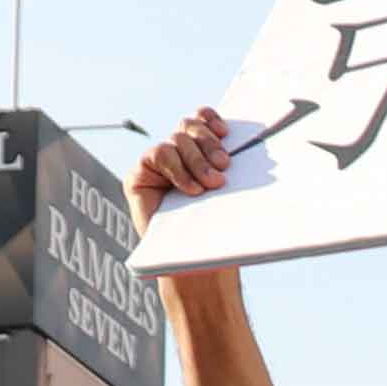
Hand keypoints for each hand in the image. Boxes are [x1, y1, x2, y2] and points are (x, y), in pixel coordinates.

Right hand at [129, 106, 234, 231]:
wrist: (194, 266)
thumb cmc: (216, 233)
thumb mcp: (230, 196)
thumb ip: (229, 170)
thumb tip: (246, 148)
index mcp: (201, 154)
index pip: (201, 120)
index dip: (210, 119)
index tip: (225, 132)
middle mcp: (178, 155)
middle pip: (189, 127)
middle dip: (209, 143)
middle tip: (224, 166)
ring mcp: (158, 165)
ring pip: (177, 140)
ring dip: (197, 160)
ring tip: (212, 184)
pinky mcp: (139, 175)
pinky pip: (159, 154)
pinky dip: (178, 170)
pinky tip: (192, 189)